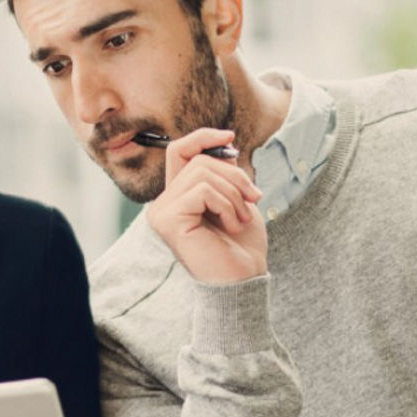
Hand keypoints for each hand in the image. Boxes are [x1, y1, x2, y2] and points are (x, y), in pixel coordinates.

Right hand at [145, 128, 265, 283]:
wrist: (243, 279)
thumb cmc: (241, 245)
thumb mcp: (236, 199)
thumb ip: (224, 173)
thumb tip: (225, 144)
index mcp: (178, 197)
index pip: (179, 151)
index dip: (203, 137)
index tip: (230, 136)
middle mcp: (163, 204)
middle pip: (198, 160)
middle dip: (235, 175)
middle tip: (254, 198)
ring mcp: (162, 212)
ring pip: (202, 173)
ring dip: (233, 193)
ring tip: (242, 217)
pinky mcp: (168, 220)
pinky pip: (202, 190)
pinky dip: (225, 204)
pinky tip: (231, 225)